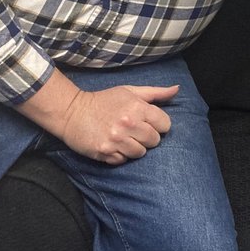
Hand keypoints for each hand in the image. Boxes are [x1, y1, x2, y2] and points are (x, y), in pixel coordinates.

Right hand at [19, 69, 177, 164]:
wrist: (72, 112)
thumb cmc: (104, 101)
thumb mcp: (130, 91)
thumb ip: (155, 93)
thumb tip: (177, 89)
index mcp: (137, 107)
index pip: (165, 125)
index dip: (158, 125)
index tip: (148, 123)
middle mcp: (128, 124)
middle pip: (154, 141)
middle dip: (147, 137)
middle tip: (134, 131)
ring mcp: (117, 140)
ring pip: (140, 153)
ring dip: (134, 148)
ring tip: (123, 139)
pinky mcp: (105, 152)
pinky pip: (123, 161)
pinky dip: (120, 155)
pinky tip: (113, 146)